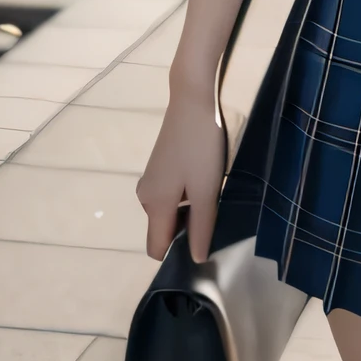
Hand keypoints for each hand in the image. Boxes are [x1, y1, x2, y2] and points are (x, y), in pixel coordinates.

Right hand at [136, 90, 225, 262]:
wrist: (192, 101)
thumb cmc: (200, 147)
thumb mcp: (206, 190)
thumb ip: (202, 226)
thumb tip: (197, 259)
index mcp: (154, 206)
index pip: (155, 248)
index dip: (176, 254)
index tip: (202, 247)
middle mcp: (145, 197)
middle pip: (163, 230)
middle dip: (186, 231)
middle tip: (215, 219)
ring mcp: (150, 180)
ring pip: (169, 212)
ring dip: (188, 211)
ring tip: (213, 196)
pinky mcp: (159, 168)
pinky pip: (170, 196)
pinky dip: (186, 196)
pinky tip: (205, 180)